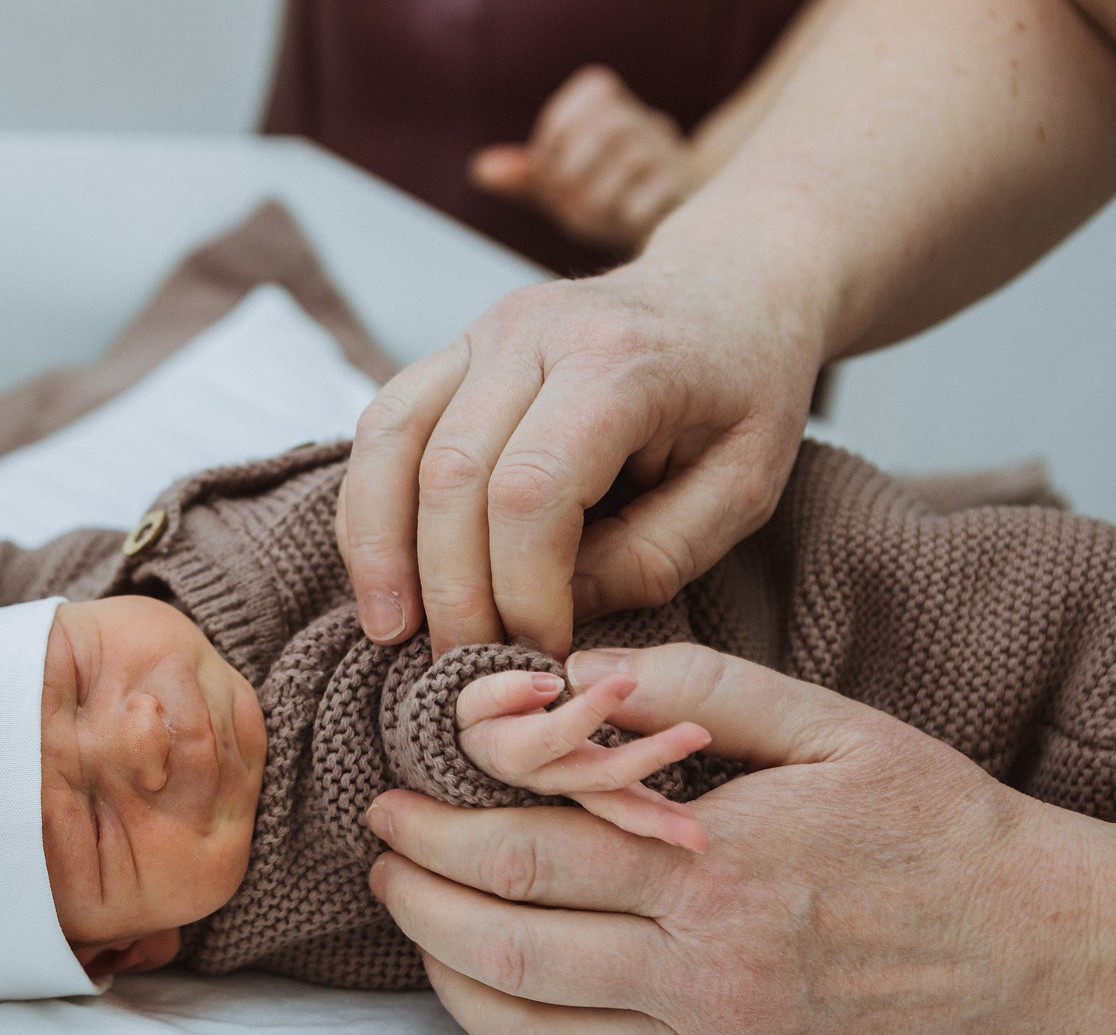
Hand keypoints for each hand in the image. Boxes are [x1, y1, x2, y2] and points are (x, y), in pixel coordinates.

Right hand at [337, 245, 821, 658]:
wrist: (730, 288)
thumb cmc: (745, 396)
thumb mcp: (741, 491)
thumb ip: (648, 558)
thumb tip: (548, 610)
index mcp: (620, 361)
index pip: (531, 490)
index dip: (519, 588)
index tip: (544, 650)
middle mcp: (535, 331)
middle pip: (450, 474)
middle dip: (450, 588)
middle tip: (468, 665)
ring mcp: (483, 331)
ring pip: (392, 443)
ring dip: (379, 549)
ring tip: (390, 632)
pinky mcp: (452, 348)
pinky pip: (384, 425)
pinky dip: (370, 505)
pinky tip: (382, 573)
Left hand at [367, 643, 1115, 1034]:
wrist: (1029, 945)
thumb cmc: (930, 821)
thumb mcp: (828, 722)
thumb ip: (692, 685)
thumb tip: (568, 671)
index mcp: (719, 866)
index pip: (533, 852)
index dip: (441, 825)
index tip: (393, 793)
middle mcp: (703, 963)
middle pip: (509, 937)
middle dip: (418, 889)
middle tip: (379, 845)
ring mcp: (705, 1030)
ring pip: (526, 1016)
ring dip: (440, 962)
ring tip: (405, 906)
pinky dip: (500, 1026)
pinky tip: (468, 981)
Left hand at [470, 66, 694, 253]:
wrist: (669, 219)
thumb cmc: (608, 195)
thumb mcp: (563, 184)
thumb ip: (526, 176)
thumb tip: (479, 170)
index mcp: (612, 106)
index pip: (584, 99)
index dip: (555, 136)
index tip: (547, 168)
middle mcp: (646, 121)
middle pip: (606, 127)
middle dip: (575, 169)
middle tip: (565, 200)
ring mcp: (669, 153)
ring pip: (629, 158)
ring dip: (598, 195)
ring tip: (590, 215)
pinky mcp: (682, 187)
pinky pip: (652, 194)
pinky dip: (628, 212)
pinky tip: (623, 221)